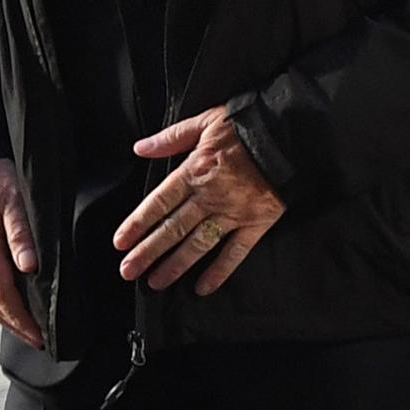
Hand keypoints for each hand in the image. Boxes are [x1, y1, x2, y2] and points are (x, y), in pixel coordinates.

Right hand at [0, 159, 42, 349]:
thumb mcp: (13, 197)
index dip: (19, 317)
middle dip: (14, 324)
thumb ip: (21, 232)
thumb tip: (30, 267)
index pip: (1, 292)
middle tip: (38, 340)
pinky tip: (6, 308)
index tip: (38, 333)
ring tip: (25, 331)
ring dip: (3, 317)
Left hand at [115, 106, 285, 296]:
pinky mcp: (257, 223)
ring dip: (176, 265)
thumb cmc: (246, 127)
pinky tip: (203, 288)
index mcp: (194, 171)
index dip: (138, 223)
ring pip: (199, 244)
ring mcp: (234, 213)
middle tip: (128, 270)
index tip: (120, 242)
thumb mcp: (204, 122)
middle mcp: (210, 196)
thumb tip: (140, 148)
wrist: (289, 135)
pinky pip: (236, 252)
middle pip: (173, 228)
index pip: (159, 202)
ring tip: (155, 282)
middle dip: (149, 252)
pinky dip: (220, 271)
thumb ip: (171, 138)